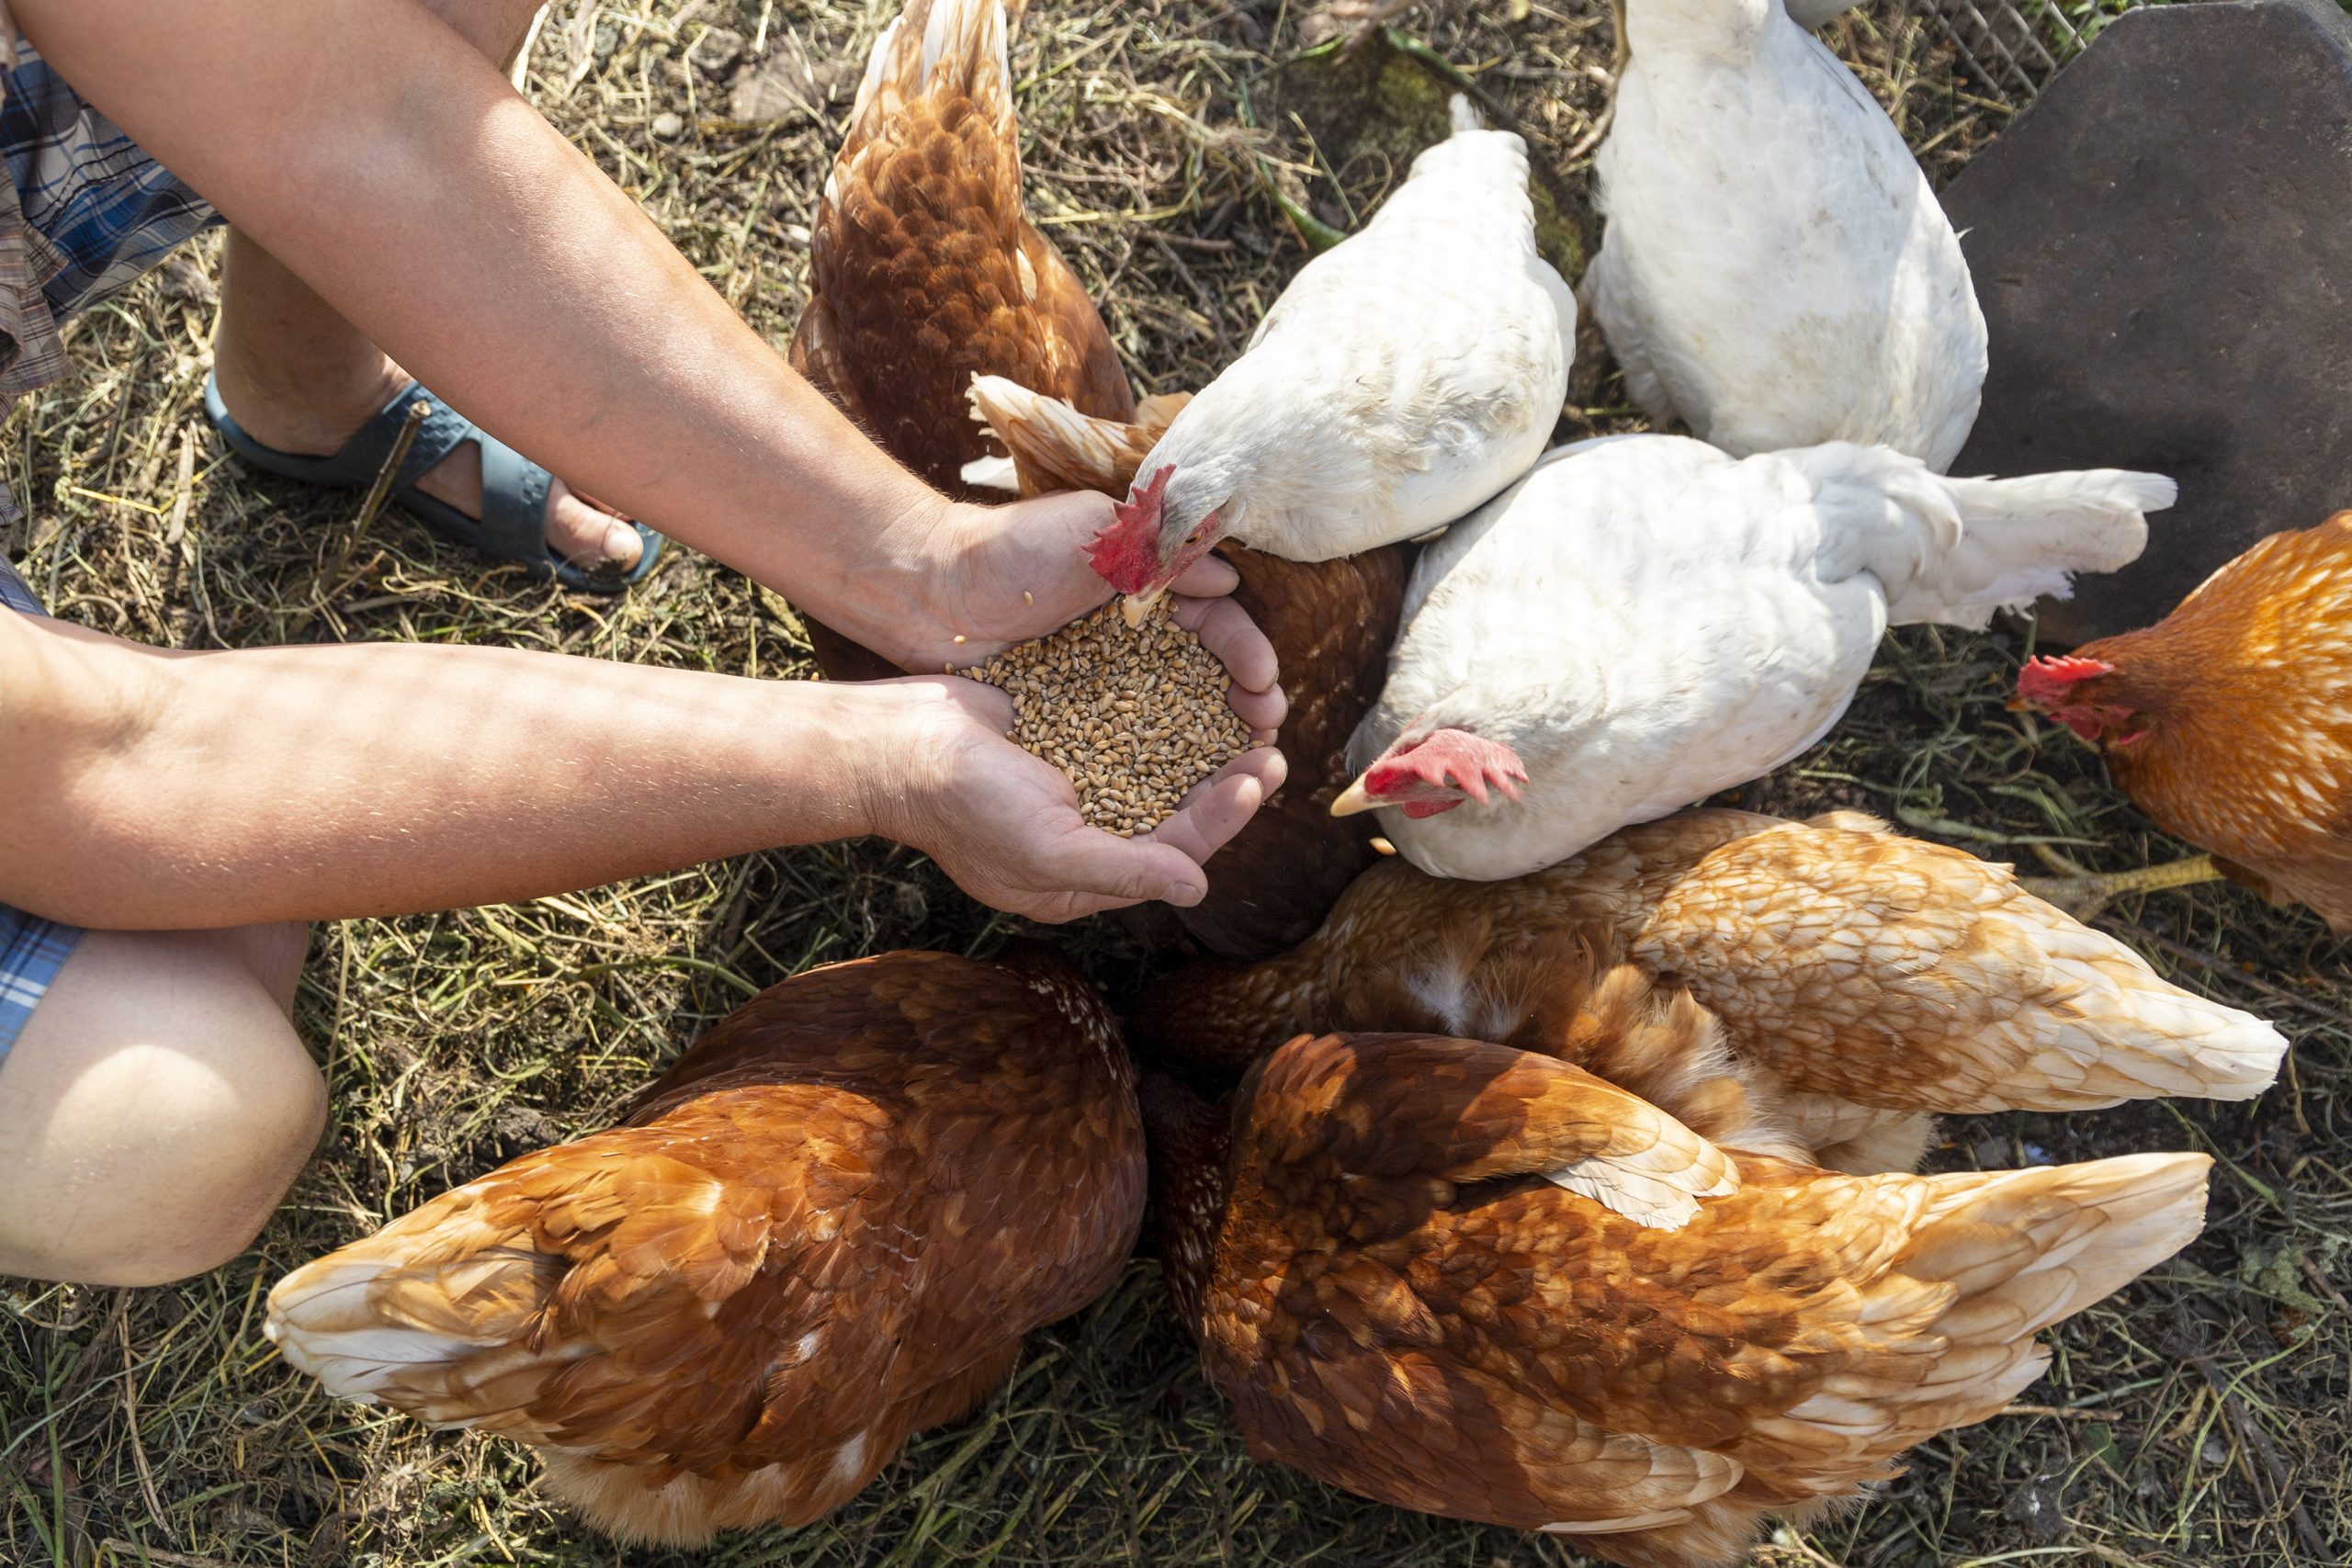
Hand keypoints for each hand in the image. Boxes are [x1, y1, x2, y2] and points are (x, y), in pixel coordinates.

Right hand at [860, 676, 1288, 922]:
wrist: (895, 740)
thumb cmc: (963, 806)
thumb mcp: (1045, 849)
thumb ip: (1123, 869)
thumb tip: (1197, 890)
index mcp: (1081, 879)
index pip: (1170, 855)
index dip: (1220, 819)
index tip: (1259, 777)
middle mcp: (1086, 834)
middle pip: (1175, 811)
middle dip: (1226, 782)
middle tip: (1272, 743)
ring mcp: (1077, 782)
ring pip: (1160, 767)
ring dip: (1205, 743)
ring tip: (1249, 711)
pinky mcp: (1067, 734)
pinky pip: (1129, 727)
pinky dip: (1165, 710)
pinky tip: (1199, 681)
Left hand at [875, 490, 1285, 736]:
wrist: (929, 588)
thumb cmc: (1010, 550)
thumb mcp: (1096, 530)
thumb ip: (1163, 549)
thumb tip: (1230, 573)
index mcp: (1149, 582)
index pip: (1217, 620)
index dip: (1245, 651)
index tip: (1262, 681)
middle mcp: (1135, 632)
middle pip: (1208, 670)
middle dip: (1244, 699)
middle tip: (1265, 730)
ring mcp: (1105, 674)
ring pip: (1175, 709)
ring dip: (1214, 735)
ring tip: (1242, 764)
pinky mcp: (1074, 710)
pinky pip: (1127, 737)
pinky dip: (1160, 757)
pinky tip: (1181, 784)